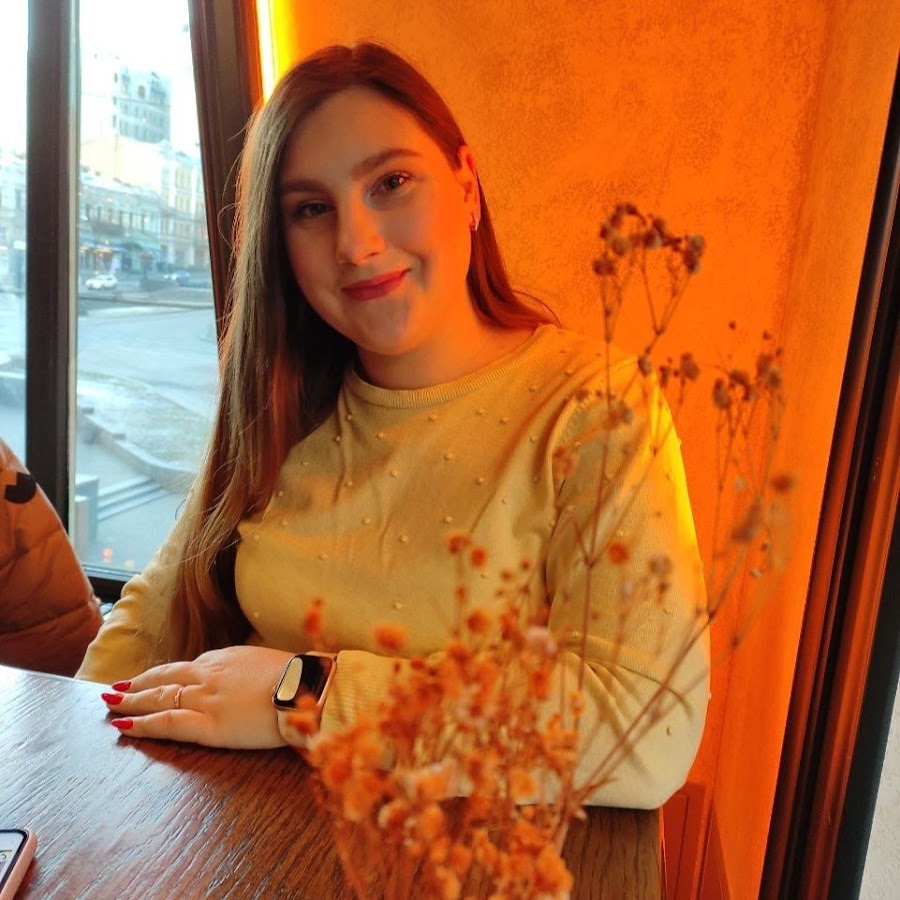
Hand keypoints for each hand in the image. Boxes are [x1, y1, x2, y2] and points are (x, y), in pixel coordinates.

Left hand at [100, 646, 293, 748]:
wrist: (306, 689)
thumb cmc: (299, 678)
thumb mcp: (273, 664)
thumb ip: (254, 670)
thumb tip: (255, 677)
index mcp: (227, 660)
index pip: (189, 666)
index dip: (167, 673)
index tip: (154, 678)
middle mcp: (210, 674)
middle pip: (165, 677)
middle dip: (139, 684)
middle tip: (116, 689)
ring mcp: (206, 698)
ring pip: (159, 697)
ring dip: (132, 701)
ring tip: (111, 703)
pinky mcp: (207, 724)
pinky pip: (167, 723)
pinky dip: (143, 724)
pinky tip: (124, 726)